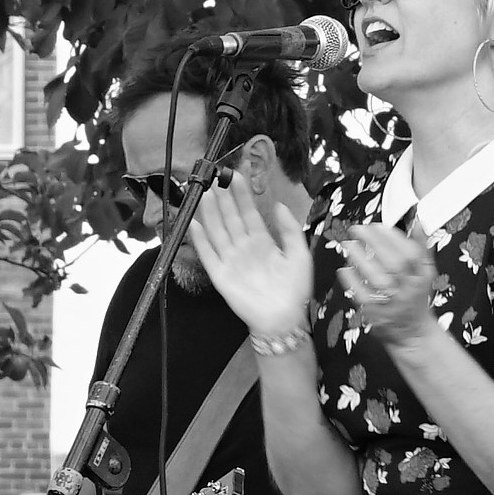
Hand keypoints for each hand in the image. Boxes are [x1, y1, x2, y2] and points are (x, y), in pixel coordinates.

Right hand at [189, 167, 311, 334]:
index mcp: (263, 243)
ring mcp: (231, 260)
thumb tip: (279, 205)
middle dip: (224, 198)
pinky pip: (207, 254)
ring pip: (217, 231)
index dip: (242, 195)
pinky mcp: (221, 275)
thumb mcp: (299, 255)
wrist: (283, 319)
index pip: (249, 213)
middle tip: (217, 176)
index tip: (236, 176)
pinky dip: (199, 240)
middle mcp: (244, 248)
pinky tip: (194, 223)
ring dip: (211, 212)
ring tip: (206, 192)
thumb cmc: (295, 290)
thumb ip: (290, 230)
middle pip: (230, 218)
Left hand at [339, 223, 437, 349]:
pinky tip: (344, 269)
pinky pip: (363, 296)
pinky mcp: (377, 314)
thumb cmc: (416, 297)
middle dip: (375, 243)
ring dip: (361, 259)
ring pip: (378, 278)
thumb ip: (421, 247)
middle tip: (357, 229)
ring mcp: (394, 303)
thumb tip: (418, 221)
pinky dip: (353, 281)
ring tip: (348, 245)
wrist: (413, 333)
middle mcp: (410, 289)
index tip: (377, 226)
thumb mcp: (425, 272)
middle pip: (394, 263)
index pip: (410, 253)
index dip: (393, 238)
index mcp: (423, 276)